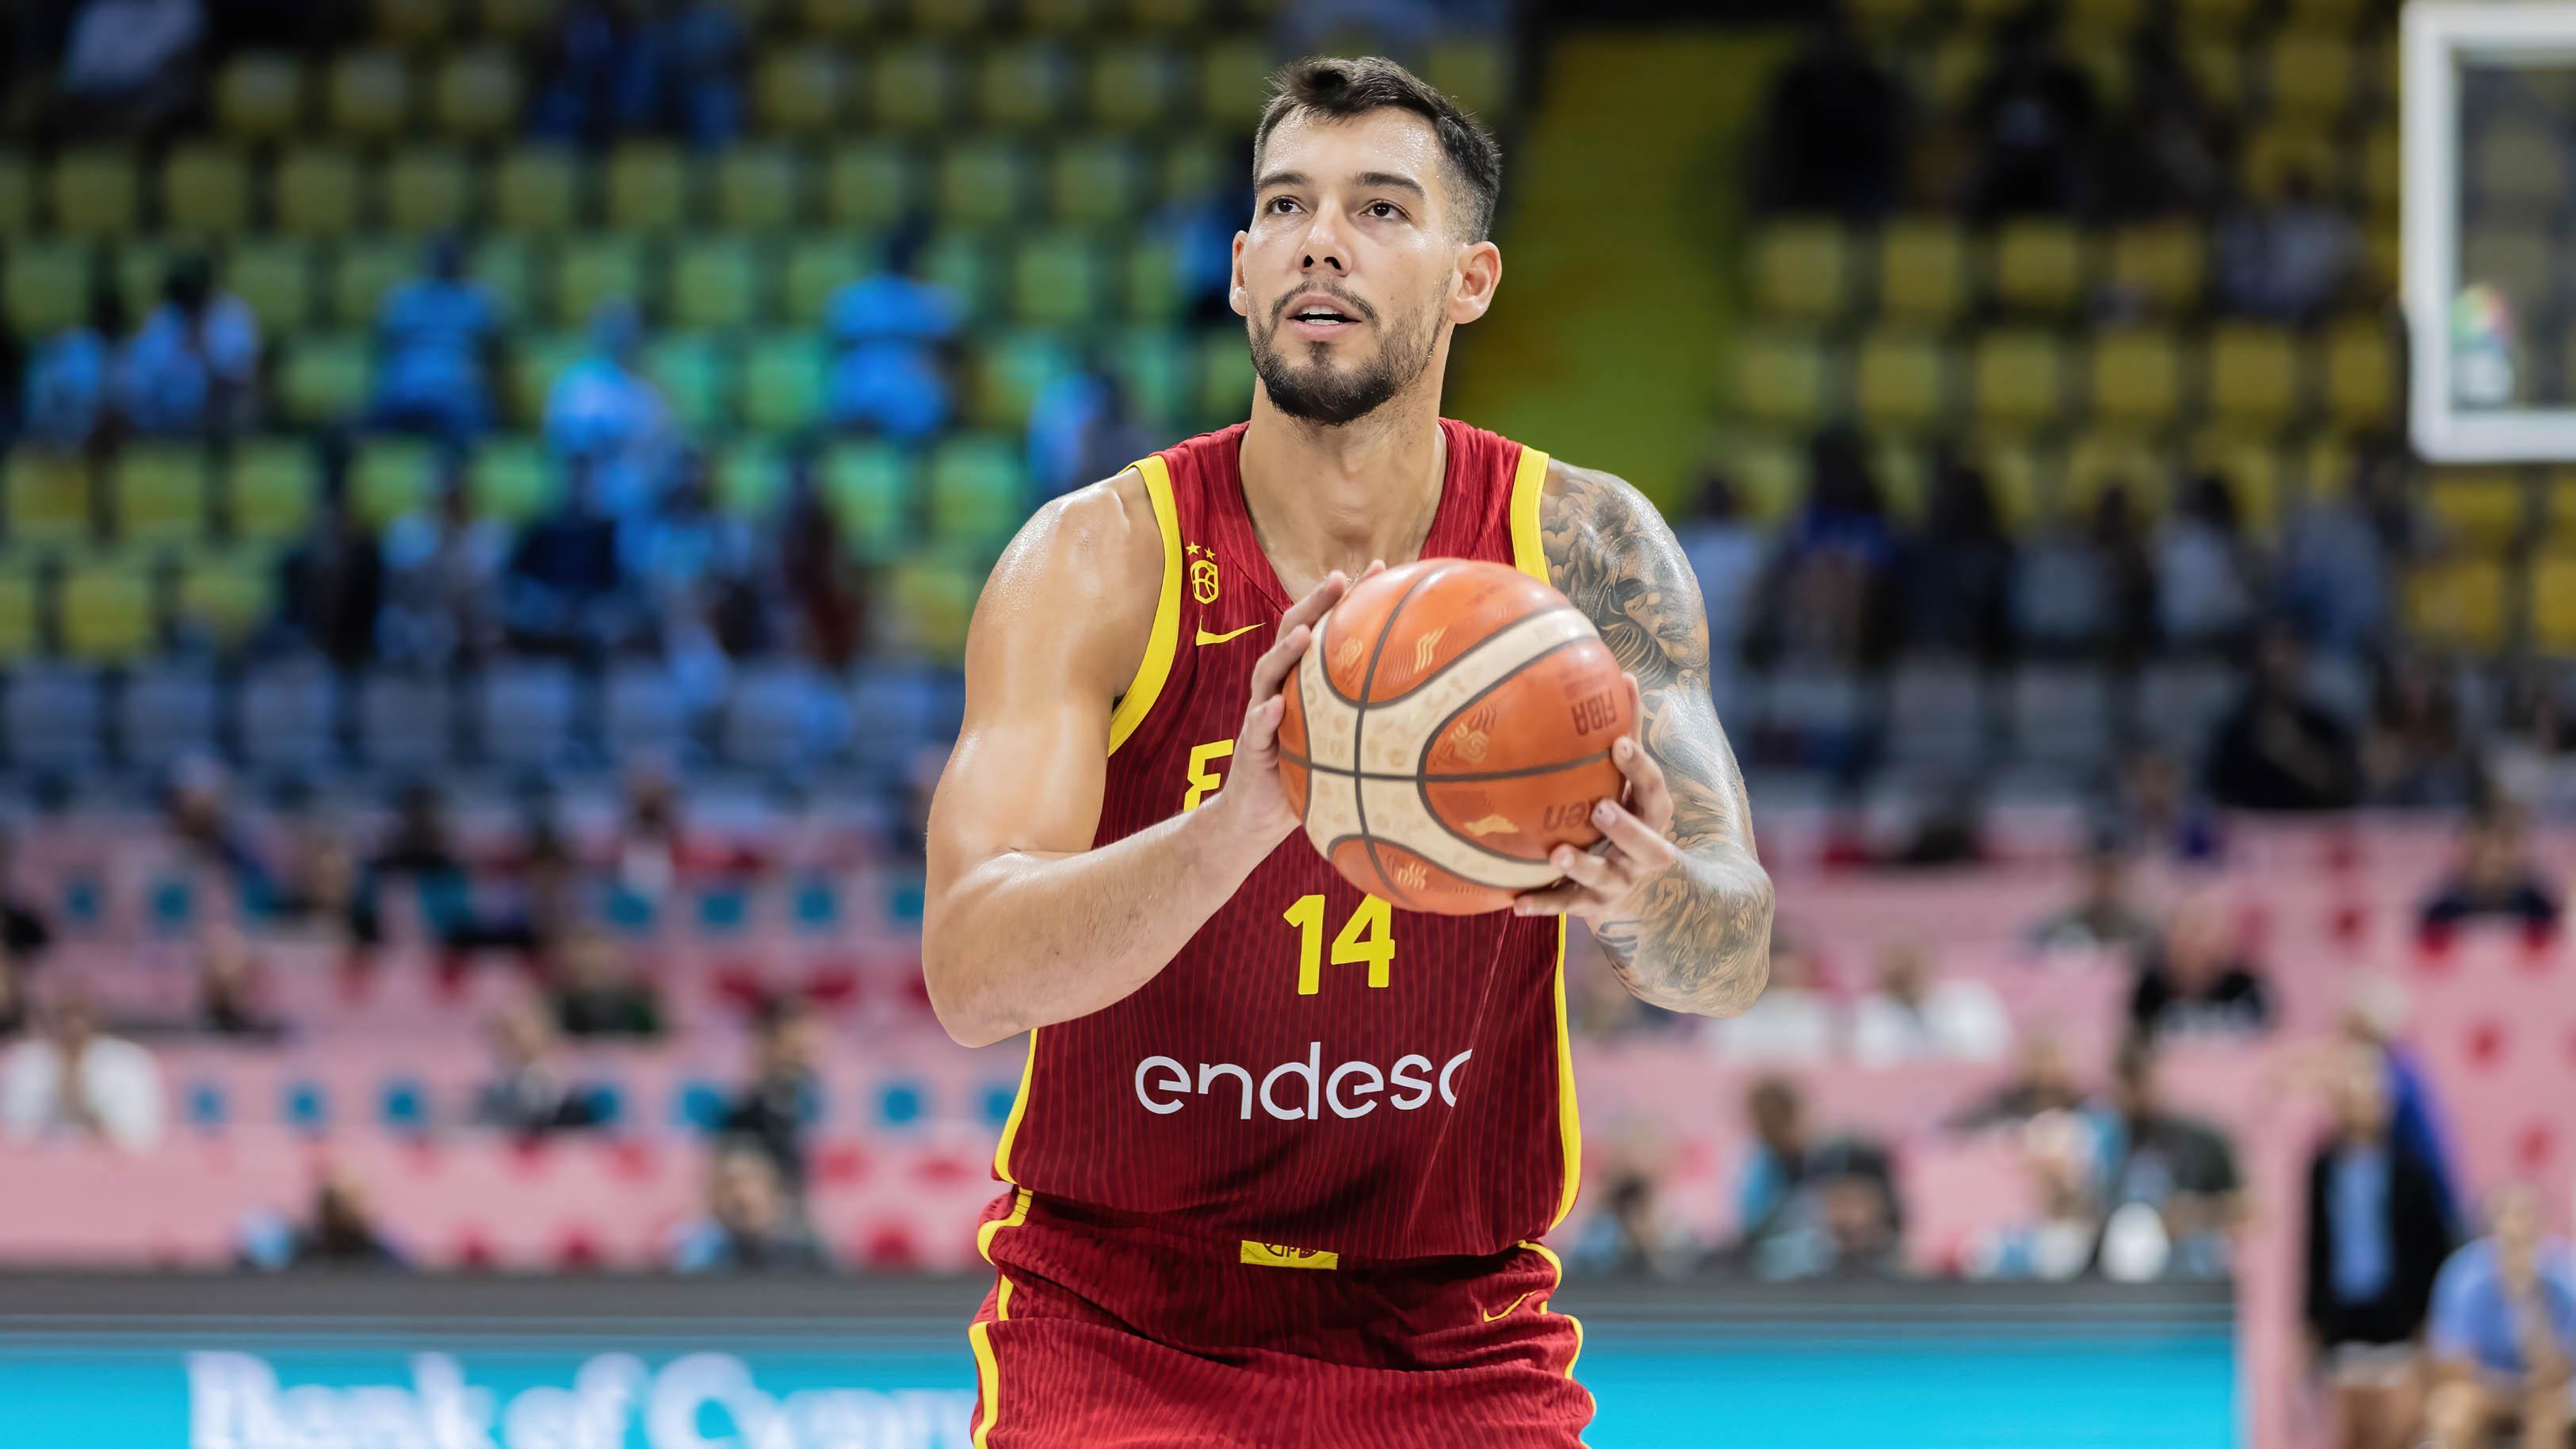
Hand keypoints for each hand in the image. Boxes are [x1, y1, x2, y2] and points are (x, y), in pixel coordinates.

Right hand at [1205, 561, 1383, 847]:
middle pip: (1292, 633)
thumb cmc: (1312, 777)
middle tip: (1340, 579)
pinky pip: (1254, 728)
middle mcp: (1280, 687)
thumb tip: (1446, 707)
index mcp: (1304, 681)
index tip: (1381, 565)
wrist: (1259, 817)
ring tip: (1305, 635)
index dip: (1348, 596)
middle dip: (1314, 602)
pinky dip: (1262, 715)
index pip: (1325, 626)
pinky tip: (1273, 707)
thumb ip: (1378, 719)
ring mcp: (1259, 714)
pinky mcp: (1250, 747)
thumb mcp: (1348, 742)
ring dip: (1285, 651)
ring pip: (1267, 672)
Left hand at [1513, 674, 1680, 919]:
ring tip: (1557, 854)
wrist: (1643, 892)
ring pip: (1603, 879)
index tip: (1617, 743)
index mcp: (1654, 816)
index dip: (1640, 768)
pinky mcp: (1591, 905)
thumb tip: (1625, 673)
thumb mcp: (1635, 783)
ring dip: (1582, 866)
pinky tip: (1513, 903)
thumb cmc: (1630, 815)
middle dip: (1625, 828)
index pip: (1656, 791)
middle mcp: (1643, 853)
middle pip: (1644, 843)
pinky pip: (1565, 905)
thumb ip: (1629, 735)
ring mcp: (1618, 883)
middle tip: (1600, 808)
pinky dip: (1542, 905)